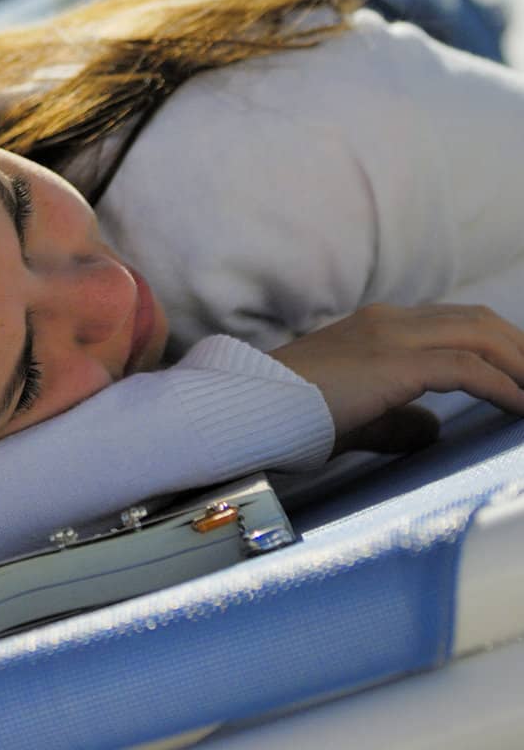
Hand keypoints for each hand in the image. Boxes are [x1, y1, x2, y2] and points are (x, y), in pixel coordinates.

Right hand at [268, 302, 523, 454]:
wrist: (253, 408)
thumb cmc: (293, 416)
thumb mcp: (356, 416)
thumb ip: (396, 420)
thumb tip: (430, 429)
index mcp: (379, 326)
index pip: (455, 322)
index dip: (496, 344)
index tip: (523, 373)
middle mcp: (390, 321)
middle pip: (478, 321)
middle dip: (519, 348)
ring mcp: (392, 337)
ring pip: (480, 335)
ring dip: (520, 363)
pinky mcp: (393, 363)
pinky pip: (466, 368)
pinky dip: (504, 387)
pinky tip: (522, 409)